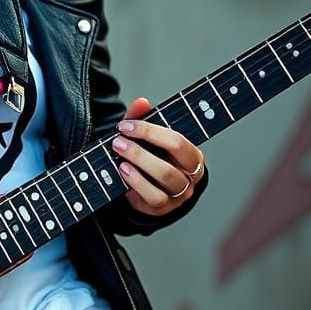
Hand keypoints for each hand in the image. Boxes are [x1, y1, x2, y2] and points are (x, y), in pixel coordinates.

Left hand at [110, 97, 204, 216]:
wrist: (146, 192)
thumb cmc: (151, 159)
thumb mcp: (145, 138)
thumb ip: (142, 119)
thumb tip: (141, 102)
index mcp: (192, 152)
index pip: (177, 139)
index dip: (150, 130)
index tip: (125, 126)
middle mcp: (191, 173)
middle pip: (177, 154)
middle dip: (145, 144)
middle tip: (118, 141)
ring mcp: (181, 192)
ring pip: (167, 176)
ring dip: (140, 162)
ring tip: (120, 156)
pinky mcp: (165, 207)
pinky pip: (155, 196)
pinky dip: (137, 182)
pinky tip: (124, 171)